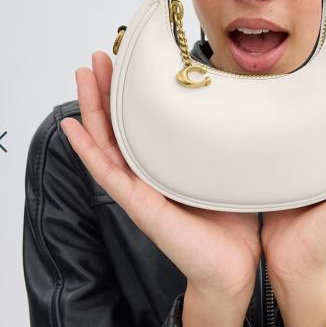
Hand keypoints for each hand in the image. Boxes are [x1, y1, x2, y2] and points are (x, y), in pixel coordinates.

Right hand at [60, 51, 259, 301]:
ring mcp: (140, 191)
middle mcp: (149, 176)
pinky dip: (88, 151)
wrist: (234, 271)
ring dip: (93, 109)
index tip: (130, 61)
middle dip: (108, 91)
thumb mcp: (232, 173)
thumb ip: (231, 145)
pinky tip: (74, 128)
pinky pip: (108, 174)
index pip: (144, 124)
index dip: (133, 94)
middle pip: (119, 127)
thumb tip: (250, 109)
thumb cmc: (235, 226)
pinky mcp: (140, 207)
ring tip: (84, 76)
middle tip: (101, 55)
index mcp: (169, 167)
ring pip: (107, 143)